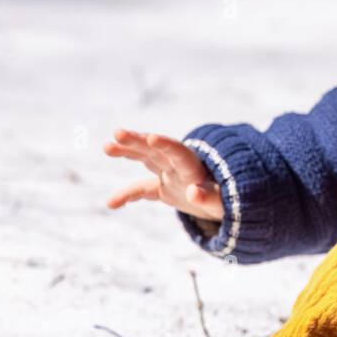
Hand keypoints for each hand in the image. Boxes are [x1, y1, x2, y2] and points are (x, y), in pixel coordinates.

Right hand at [103, 128, 224, 223]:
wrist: (228, 202)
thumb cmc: (228, 200)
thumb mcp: (223, 201)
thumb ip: (209, 197)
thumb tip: (193, 193)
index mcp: (195, 168)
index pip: (179, 153)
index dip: (166, 145)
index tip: (152, 138)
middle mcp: (179, 167)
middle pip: (157, 151)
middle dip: (138, 142)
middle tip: (117, 133)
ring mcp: (170, 175)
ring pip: (147, 159)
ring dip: (128, 152)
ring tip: (107, 146)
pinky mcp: (165, 188)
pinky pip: (143, 189)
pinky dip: (128, 195)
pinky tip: (112, 203)